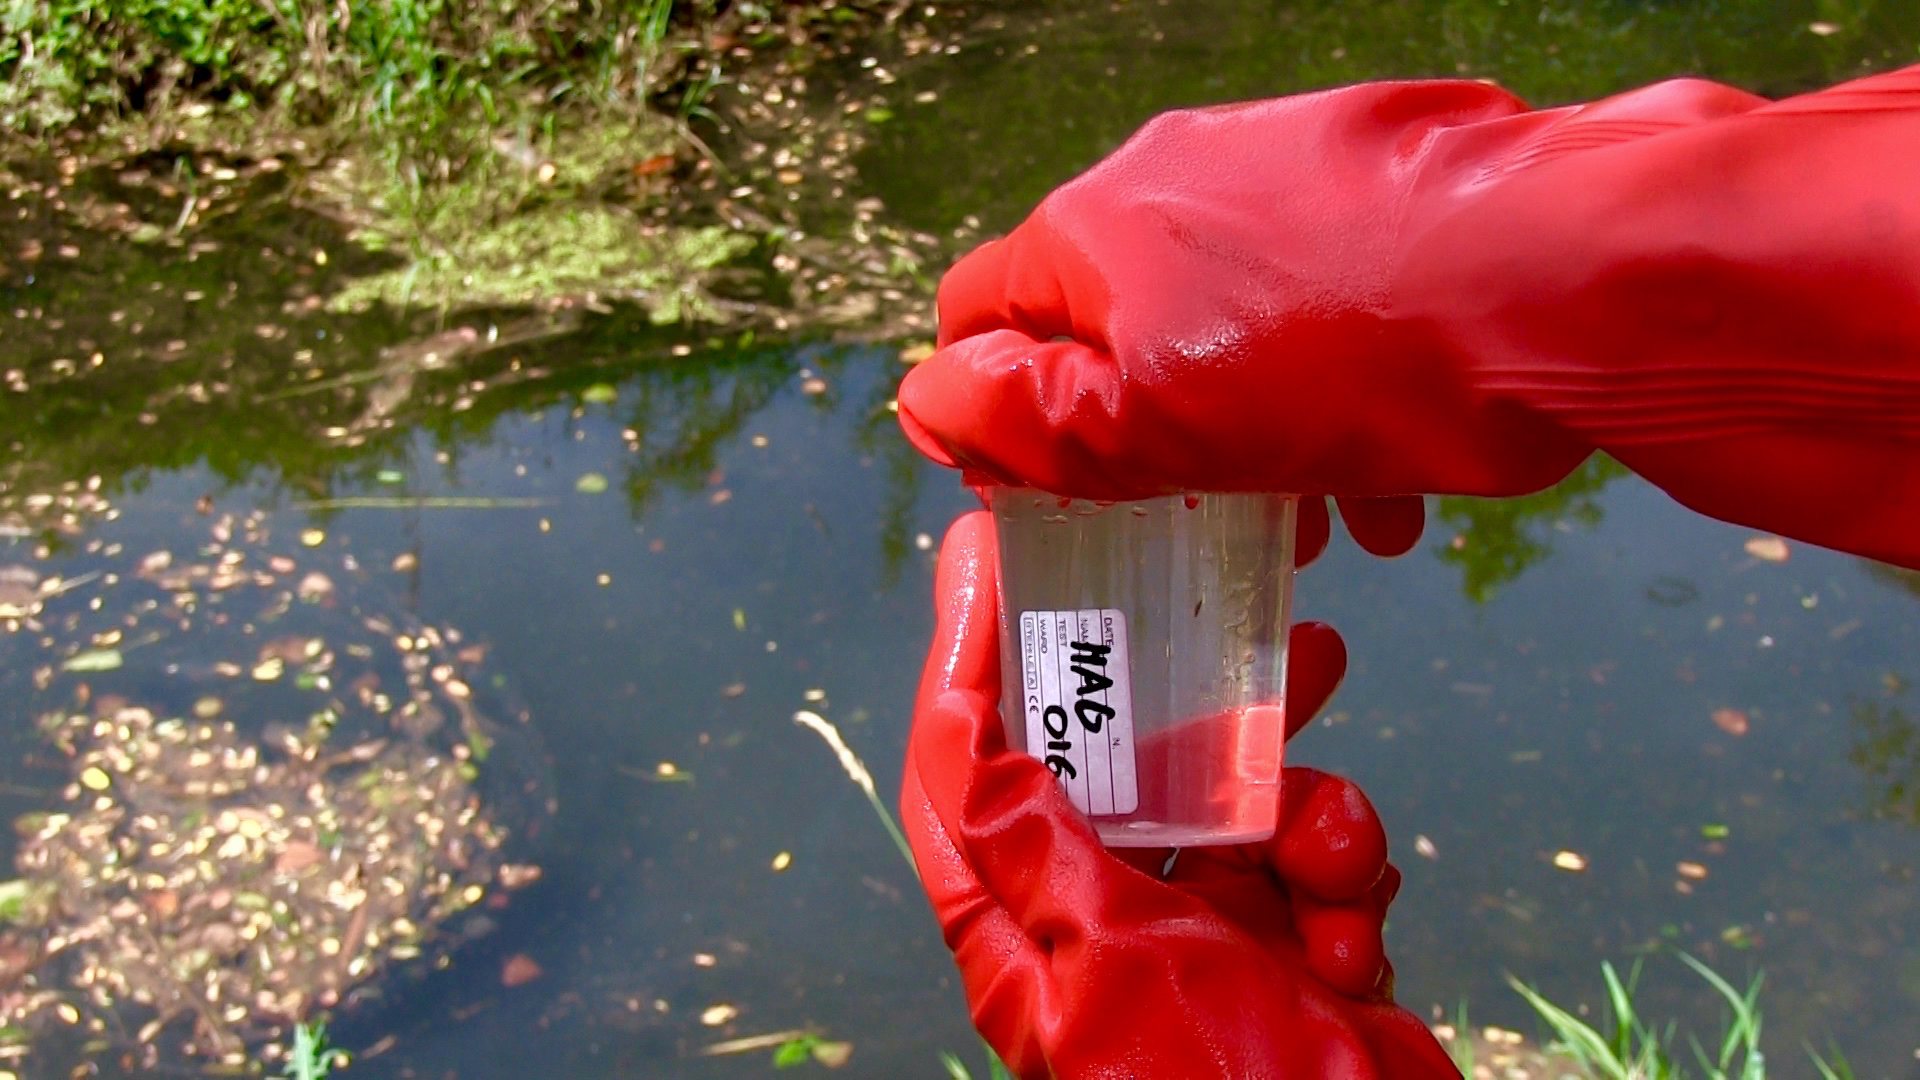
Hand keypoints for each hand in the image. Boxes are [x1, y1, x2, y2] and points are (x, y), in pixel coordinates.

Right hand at [897, 77, 1785, 503]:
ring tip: (1325, 517)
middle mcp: (1177, 168)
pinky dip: (1338, 377)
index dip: (994, 413)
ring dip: (1252, 424)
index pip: (980, 314)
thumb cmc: (1349, 368)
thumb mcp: (1154, 429)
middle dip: (1150, 432)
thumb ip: (1022, 417)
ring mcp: (1291, 159)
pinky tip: (1400, 467)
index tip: (1054, 493)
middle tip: (1209, 520)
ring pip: (1228, 314)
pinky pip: (1327, 285)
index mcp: (1096, 227)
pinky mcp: (1392, 172)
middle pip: (1115, 320)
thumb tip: (927, 397)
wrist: (1576, 278)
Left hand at [901, 511, 1456, 1078]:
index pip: (961, 765)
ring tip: (1335, 831)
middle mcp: (1094, 919)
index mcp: (1020, 929)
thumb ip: (1034, 850)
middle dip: (1189, 704)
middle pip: (1115, 759)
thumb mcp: (1113, 965)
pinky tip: (1357, 938)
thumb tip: (958, 749)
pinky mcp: (1281, 949)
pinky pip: (1310, 863)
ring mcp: (1191, 933)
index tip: (983, 556)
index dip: (961, 657)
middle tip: (1247, 626)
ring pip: (1235, 801)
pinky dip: (1344, 883)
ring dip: (1299, 805)